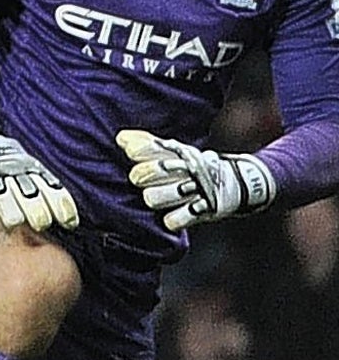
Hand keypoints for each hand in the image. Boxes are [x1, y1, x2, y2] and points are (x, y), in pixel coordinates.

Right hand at [0, 103, 77, 232]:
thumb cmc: (19, 174)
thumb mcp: (38, 175)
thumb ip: (52, 194)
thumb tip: (72, 224)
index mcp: (36, 174)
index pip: (55, 193)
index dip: (64, 210)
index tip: (69, 225)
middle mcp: (17, 177)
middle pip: (31, 198)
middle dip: (38, 215)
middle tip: (40, 224)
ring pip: (5, 201)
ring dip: (12, 215)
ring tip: (14, 223)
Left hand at [116, 129, 275, 231]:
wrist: (239, 182)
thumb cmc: (196, 167)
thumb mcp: (177, 151)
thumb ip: (148, 144)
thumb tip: (121, 138)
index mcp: (179, 154)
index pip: (150, 149)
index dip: (139, 152)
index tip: (131, 152)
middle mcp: (186, 170)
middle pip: (144, 174)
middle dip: (141, 177)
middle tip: (141, 180)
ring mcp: (195, 191)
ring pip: (152, 198)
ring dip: (153, 198)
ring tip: (158, 196)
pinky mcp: (204, 212)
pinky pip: (173, 221)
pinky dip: (173, 219)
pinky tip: (176, 214)